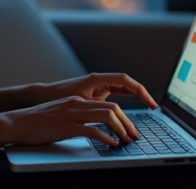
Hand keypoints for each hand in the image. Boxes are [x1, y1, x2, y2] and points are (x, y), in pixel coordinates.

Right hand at [0, 96, 136, 146]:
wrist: (16, 122)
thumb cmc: (36, 122)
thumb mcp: (60, 115)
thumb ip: (76, 118)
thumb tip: (92, 129)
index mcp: (76, 100)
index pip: (107, 104)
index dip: (123, 117)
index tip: (129, 129)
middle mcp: (76, 103)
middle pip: (112, 108)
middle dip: (128, 123)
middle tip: (134, 136)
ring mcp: (72, 114)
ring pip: (106, 116)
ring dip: (121, 129)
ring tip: (126, 141)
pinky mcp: (66, 126)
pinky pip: (92, 130)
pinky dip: (106, 137)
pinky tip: (111, 145)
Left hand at [39, 73, 157, 109]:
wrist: (42, 96)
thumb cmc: (58, 97)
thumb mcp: (79, 103)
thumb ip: (97, 108)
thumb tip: (113, 115)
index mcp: (97, 79)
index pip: (125, 81)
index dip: (140, 91)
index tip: (150, 103)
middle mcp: (99, 80)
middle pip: (127, 84)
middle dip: (142, 95)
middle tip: (153, 107)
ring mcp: (97, 86)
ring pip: (122, 90)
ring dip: (135, 98)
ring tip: (147, 109)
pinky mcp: (95, 93)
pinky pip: (115, 94)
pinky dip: (126, 100)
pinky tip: (131, 110)